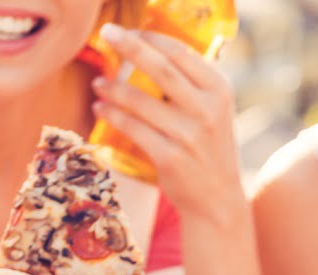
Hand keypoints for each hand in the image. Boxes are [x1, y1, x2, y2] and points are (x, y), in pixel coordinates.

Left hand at [92, 24, 245, 227]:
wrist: (218, 200)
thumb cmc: (209, 150)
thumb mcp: (214, 112)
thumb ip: (192, 85)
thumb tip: (150, 51)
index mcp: (220, 91)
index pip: (181, 53)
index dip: (151, 38)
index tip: (128, 31)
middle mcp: (207, 110)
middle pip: (160, 69)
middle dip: (129, 47)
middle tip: (106, 33)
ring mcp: (189, 135)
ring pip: (141, 101)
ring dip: (113, 87)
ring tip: (98, 82)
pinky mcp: (170, 157)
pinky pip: (133, 129)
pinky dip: (112, 115)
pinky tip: (100, 108)